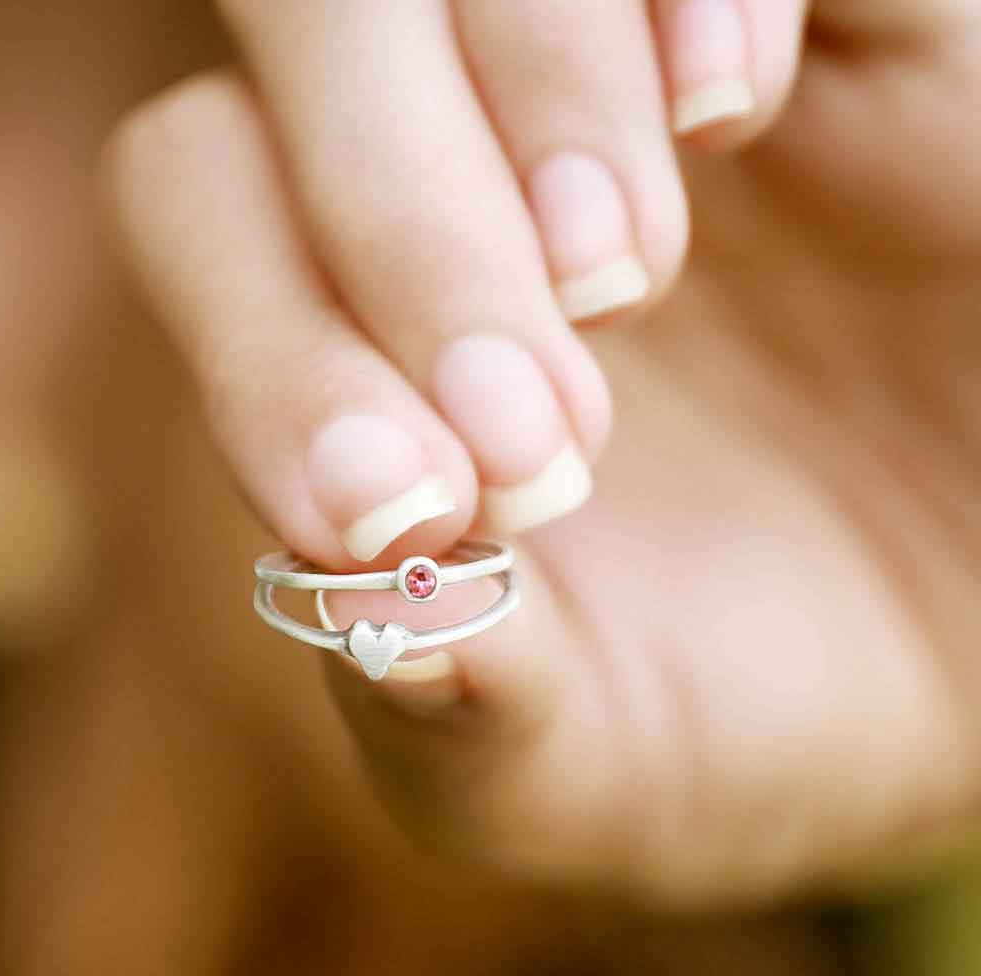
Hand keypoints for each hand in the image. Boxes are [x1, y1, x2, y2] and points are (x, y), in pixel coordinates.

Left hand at [113, 0, 980, 905]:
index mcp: (369, 339)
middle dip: (390, 218)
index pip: (204, 206)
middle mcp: (468, 178)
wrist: (963, 673)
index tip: (410, 510)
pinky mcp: (839, 37)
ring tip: (630, 280)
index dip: (266, 335)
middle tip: (541, 436)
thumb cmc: (753, 714)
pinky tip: (732, 115)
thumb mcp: (590, 766)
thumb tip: (375, 627)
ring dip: (528, 94)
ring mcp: (633, 95)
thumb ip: (464, 720)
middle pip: (303, 22)